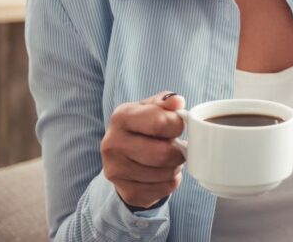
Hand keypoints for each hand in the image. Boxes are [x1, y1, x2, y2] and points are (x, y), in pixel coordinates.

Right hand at [100, 91, 186, 209]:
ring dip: (176, 166)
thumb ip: (167, 101)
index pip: (159, 123)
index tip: (177, 126)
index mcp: (121, 117)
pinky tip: (164, 172)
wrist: (124, 154)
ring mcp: (115, 171)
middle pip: (163, 153)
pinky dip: (171, 181)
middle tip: (179, 146)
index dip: (177, 126)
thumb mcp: (153, 107)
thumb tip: (177, 102)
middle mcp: (112, 144)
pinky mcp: (126, 191)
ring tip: (170, 158)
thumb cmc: (145, 125)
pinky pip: (164, 189)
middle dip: (179, 150)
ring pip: (165, 173)